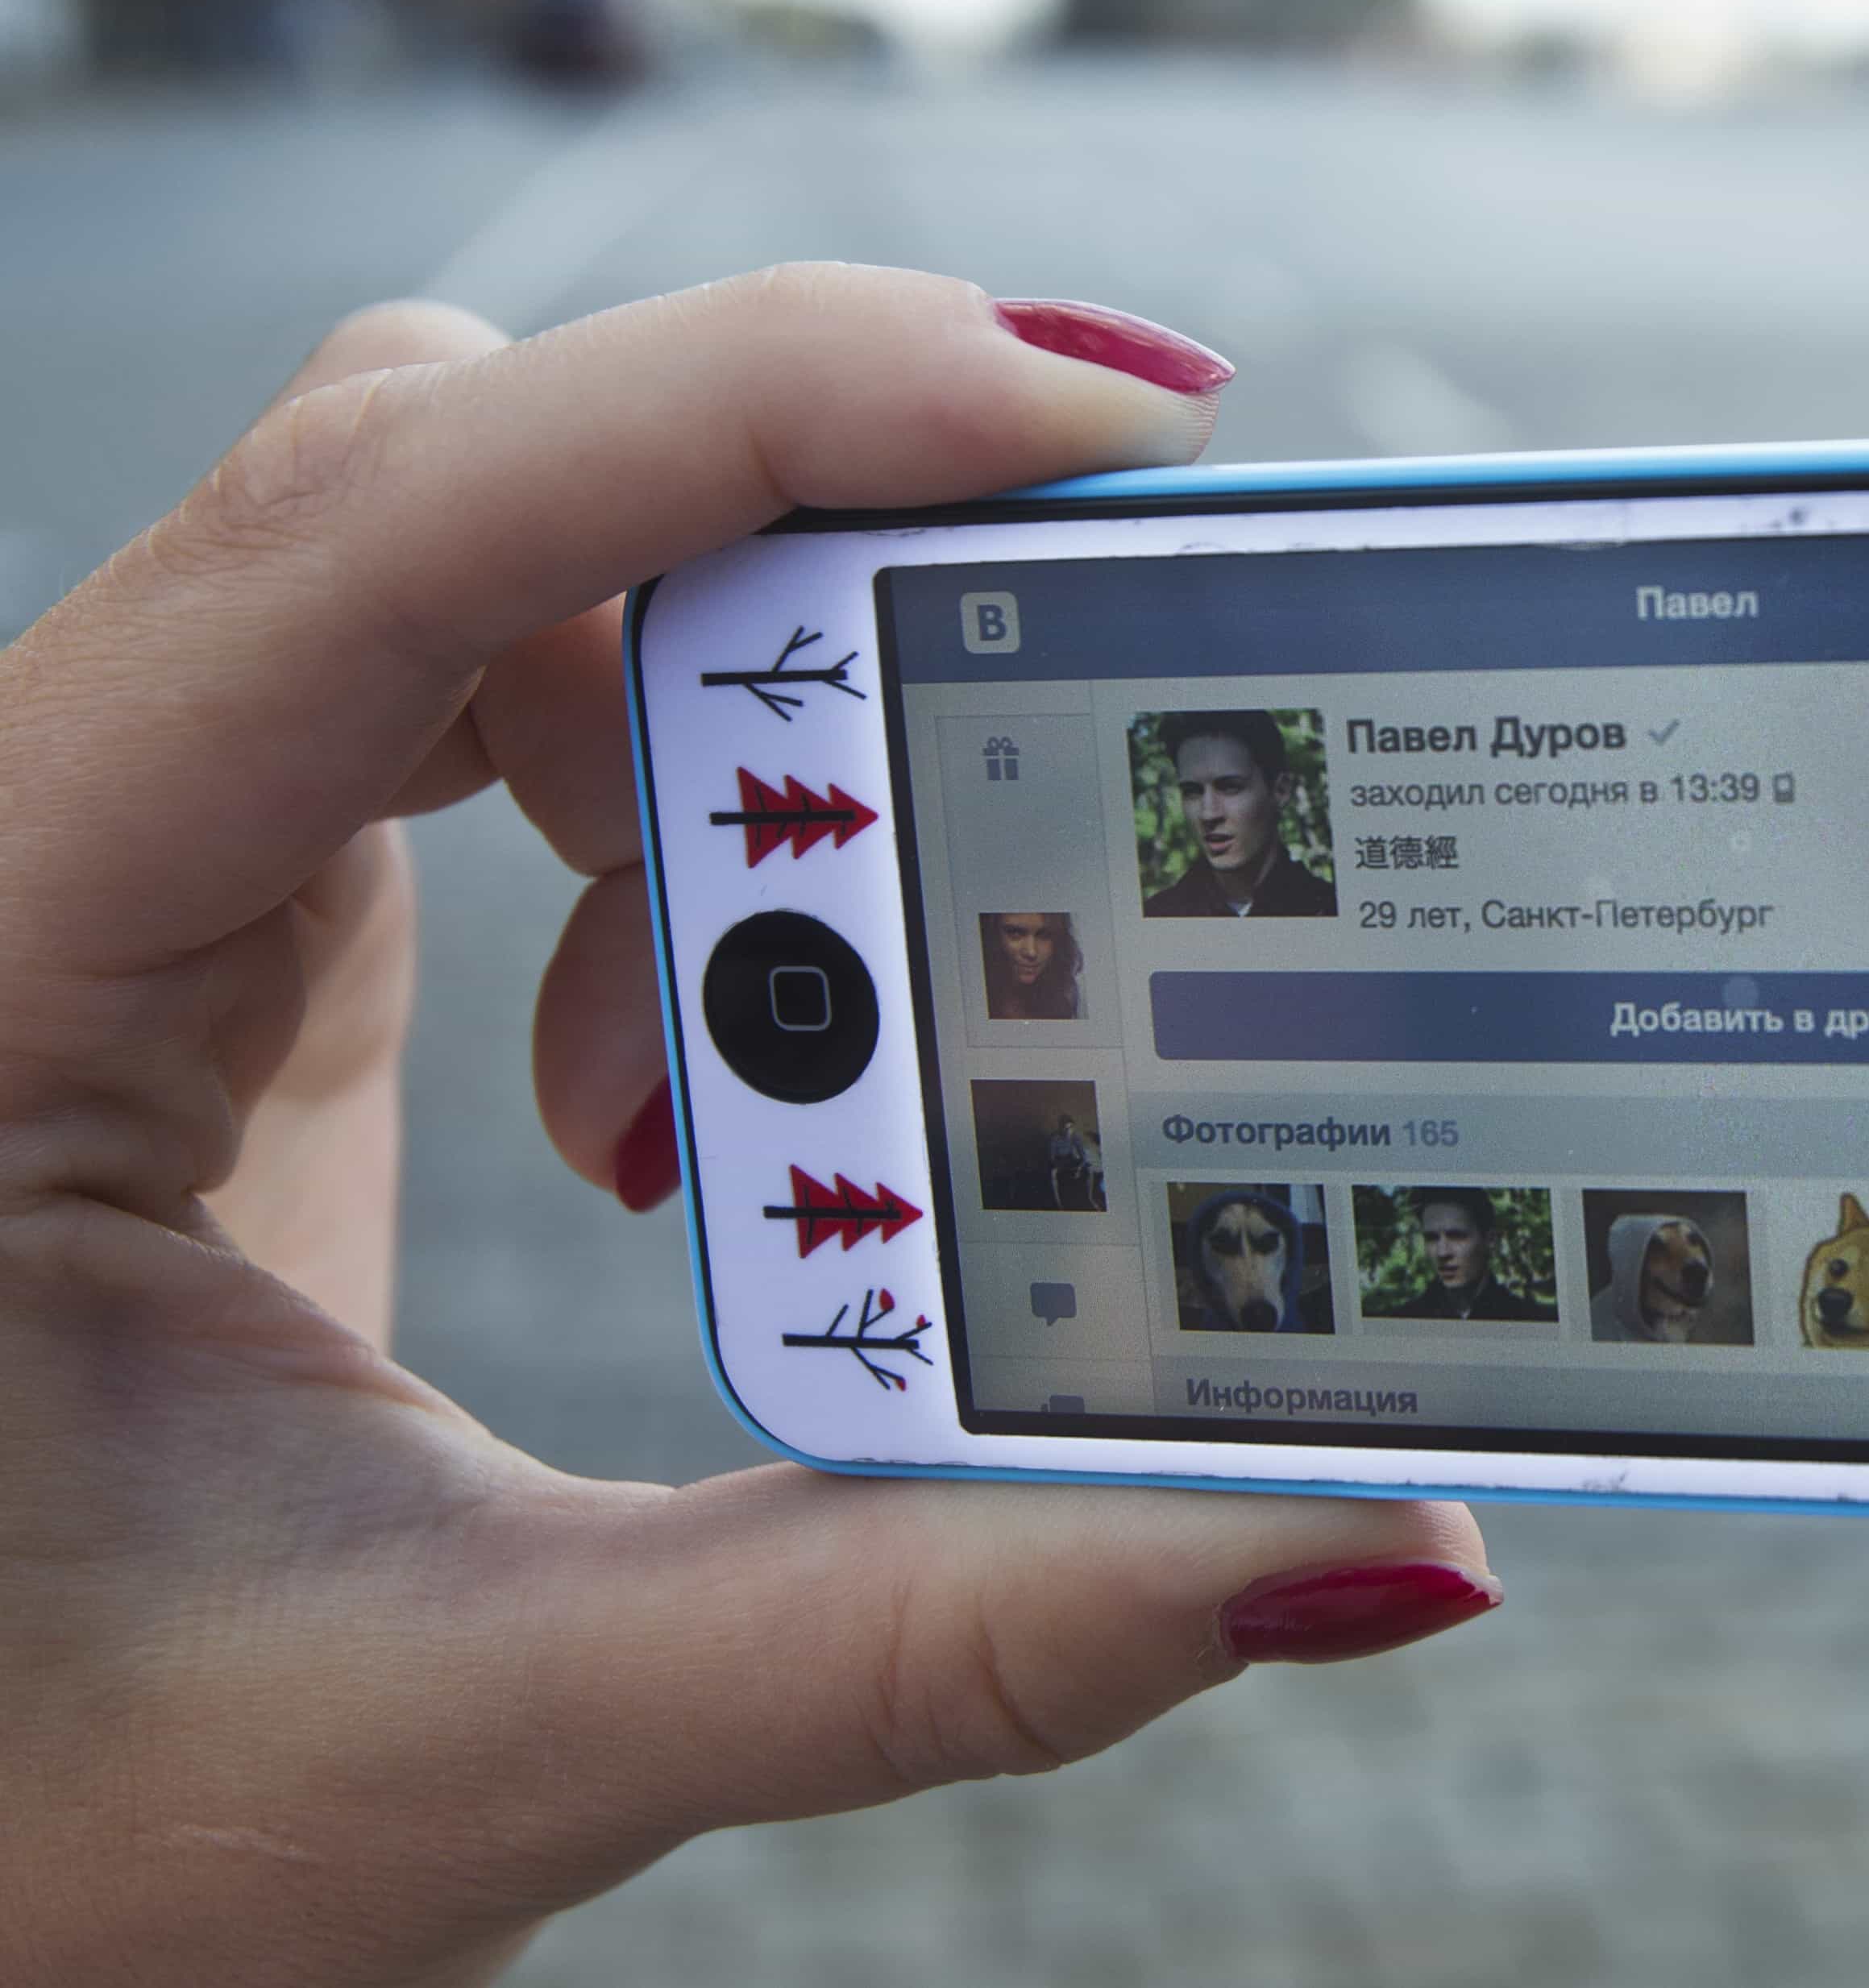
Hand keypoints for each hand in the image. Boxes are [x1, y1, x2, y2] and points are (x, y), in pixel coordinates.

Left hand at [0, 270, 1496, 1987]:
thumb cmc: (32, 1834)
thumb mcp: (470, 1737)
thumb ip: (921, 1633)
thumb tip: (1364, 1541)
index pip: (374, 527)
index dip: (750, 405)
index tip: (1094, 414)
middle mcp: (36, 831)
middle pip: (456, 464)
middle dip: (801, 573)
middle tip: (1062, 726)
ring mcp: (127, 838)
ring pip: (482, 544)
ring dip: (729, 748)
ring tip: (759, 1086)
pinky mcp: (230, 890)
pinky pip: (485, 686)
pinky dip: (668, 827)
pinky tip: (664, 1100)